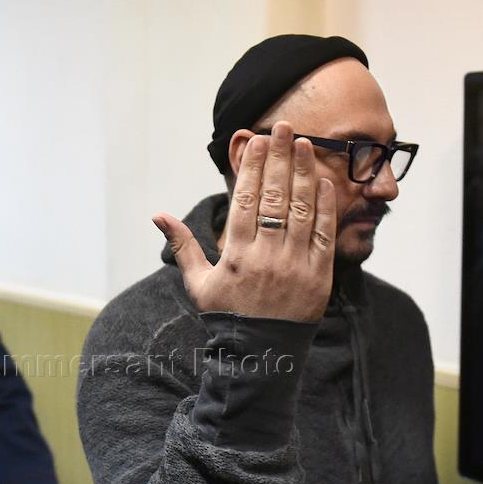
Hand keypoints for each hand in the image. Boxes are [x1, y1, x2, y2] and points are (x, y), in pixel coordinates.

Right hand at [153, 121, 335, 321]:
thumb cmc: (226, 316)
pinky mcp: (319, 277)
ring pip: (301, 209)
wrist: (259, 356)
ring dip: (305, 173)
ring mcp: (295, 265)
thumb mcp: (198, 283)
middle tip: (284, 127)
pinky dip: (325, 206)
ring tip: (305, 144)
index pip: (248, 200)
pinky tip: (324, 181)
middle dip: (280, 157)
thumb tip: (157, 215)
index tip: (258, 141)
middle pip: (276, 196)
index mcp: (236, 255)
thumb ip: (182, 245)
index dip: (254, 167)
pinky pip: (323, 234)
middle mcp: (266, 256)